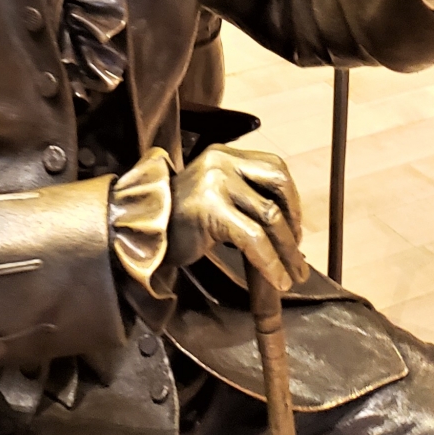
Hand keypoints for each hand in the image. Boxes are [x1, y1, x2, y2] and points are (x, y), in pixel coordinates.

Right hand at [168, 145, 308, 291]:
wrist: (137, 230)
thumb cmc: (177, 220)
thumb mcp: (213, 194)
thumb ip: (243, 195)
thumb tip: (286, 225)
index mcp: (224, 154)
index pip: (275, 167)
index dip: (291, 200)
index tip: (295, 229)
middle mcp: (221, 162)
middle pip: (279, 185)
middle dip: (294, 223)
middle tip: (296, 253)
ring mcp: (216, 184)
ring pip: (270, 216)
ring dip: (287, 250)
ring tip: (292, 274)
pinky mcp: (211, 210)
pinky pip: (253, 238)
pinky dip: (271, 262)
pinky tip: (278, 279)